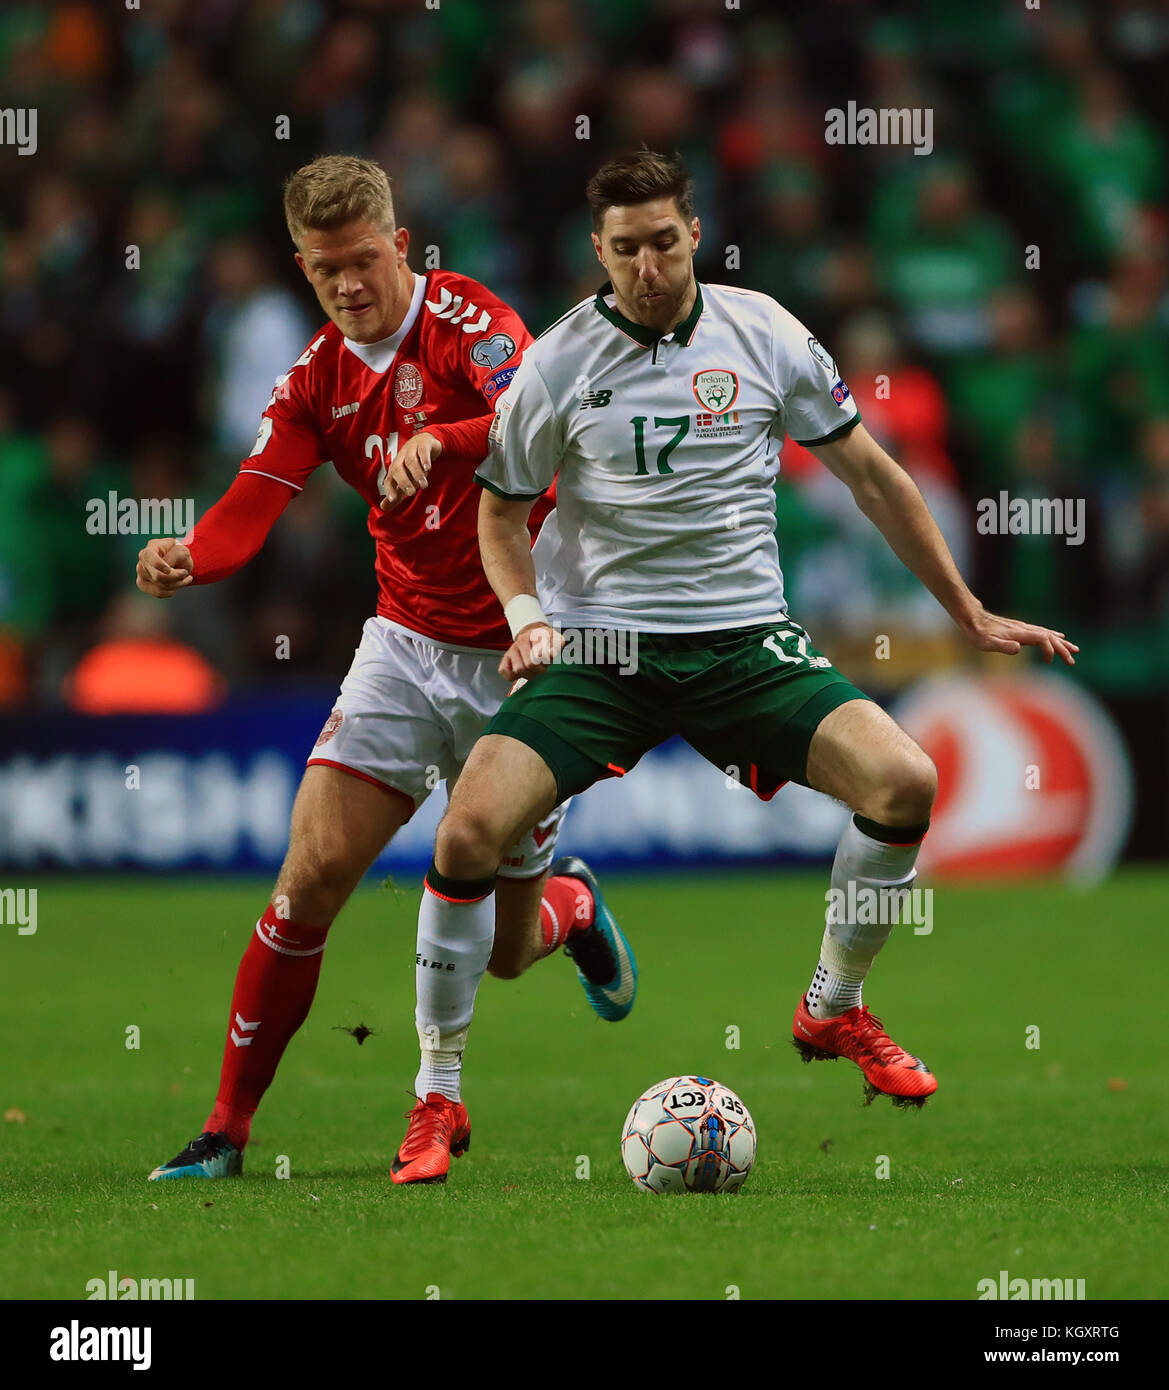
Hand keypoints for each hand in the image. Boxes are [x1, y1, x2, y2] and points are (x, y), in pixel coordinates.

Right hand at [136, 538, 193, 597]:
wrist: (178, 562)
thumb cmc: (179, 554)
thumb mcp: (182, 551)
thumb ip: (174, 557)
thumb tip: (166, 571)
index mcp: (152, 546)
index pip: (148, 556)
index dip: (158, 564)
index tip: (170, 570)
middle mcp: (143, 559)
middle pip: (156, 575)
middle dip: (175, 577)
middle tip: (186, 573)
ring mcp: (141, 572)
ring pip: (159, 586)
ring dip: (177, 584)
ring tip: (185, 578)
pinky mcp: (143, 584)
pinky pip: (158, 593)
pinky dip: (171, 591)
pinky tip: (176, 585)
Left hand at [379, 432, 442, 509]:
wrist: (425, 441)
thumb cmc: (413, 464)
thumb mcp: (405, 479)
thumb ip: (397, 494)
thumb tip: (383, 507)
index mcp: (395, 469)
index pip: (389, 480)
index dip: (390, 489)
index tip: (392, 499)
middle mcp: (401, 459)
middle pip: (397, 469)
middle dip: (403, 482)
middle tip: (411, 493)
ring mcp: (411, 450)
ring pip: (411, 461)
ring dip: (416, 473)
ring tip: (423, 485)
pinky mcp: (423, 444)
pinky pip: (422, 451)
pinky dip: (424, 459)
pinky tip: (428, 468)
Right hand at [499, 623, 562, 680]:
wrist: (535, 636)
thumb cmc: (548, 643)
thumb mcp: (557, 642)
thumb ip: (556, 647)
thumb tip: (551, 654)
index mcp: (535, 635)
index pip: (539, 655)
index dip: (546, 661)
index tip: (548, 658)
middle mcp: (521, 640)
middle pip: (530, 665)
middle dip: (539, 669)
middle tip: (541, 666)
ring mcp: (512, 649)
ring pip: (518, 670)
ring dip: (528, 674)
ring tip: (533, 669)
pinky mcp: (505, 658)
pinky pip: (504, 671)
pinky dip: (513, 676)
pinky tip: (522, 671)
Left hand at [960, 606, 1078, 664]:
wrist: (972, 618)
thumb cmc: (978, 634)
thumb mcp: (987, 643)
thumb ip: (1003, 646)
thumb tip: (1018, 648)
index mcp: (1020, 633)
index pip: (1043, 640)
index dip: (1050, 650)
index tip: (1050, 662)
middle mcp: (1025, 629)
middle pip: (1049, 638)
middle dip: (1063, 649)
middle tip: (1073, 661)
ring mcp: (1023, 627)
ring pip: (1048, 634)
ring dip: (1061, 643)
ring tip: (1074, 649)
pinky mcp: (1021, 628)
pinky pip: (1042, 632)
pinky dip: (1052, 636)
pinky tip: (1058, 637)